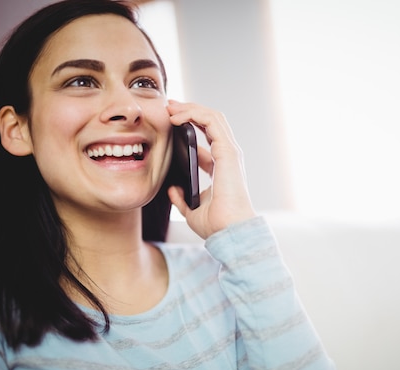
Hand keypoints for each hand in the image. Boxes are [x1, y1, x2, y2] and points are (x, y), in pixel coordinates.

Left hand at [167, 100, 255, 238]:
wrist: (230, 232)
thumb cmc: (217, 225)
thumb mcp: (192, 210)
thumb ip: (182, 199)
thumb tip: (172, 189)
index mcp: (222, 167)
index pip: (208, 137)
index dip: (191, 126)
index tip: (171, 122)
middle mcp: (228, 156)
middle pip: (211, 122)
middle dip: (190, 110)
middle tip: (169, 107)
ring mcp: (230, 152)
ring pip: (213, 117)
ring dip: (190, 108)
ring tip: (171, 107)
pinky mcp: (228, 152)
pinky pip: (212, 122)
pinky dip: (194, 114)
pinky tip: (177, 118)